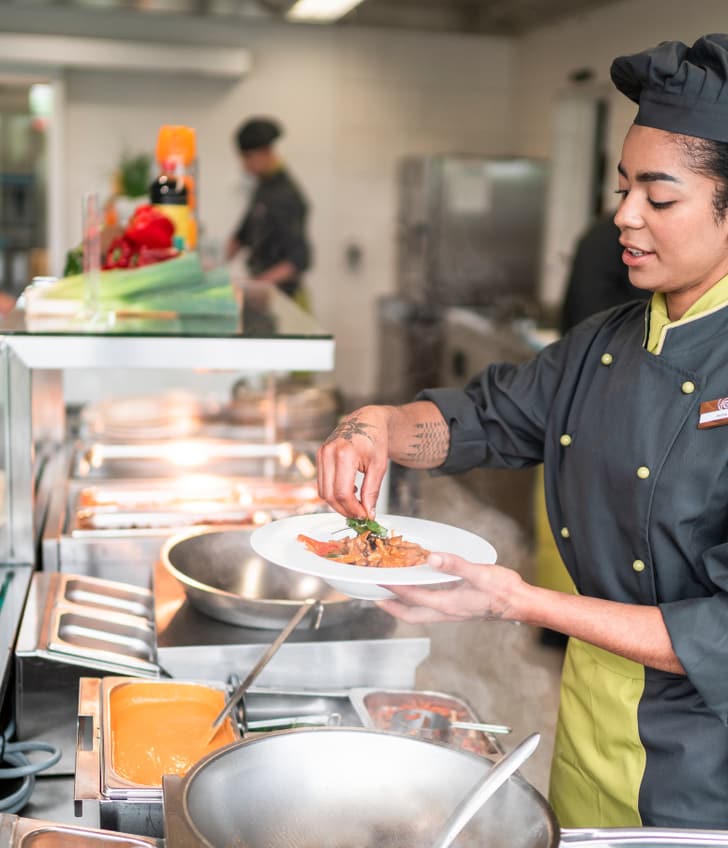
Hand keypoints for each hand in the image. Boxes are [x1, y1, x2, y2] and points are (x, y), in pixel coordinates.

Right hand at [317, 406, 392, 517]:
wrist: (366, 421)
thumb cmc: (375, 439)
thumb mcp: (379, 466)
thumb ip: (371, 491)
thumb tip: (368, 513)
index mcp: (345, 454)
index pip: (343, 492)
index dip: (353, 509)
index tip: (365, 516)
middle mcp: (328, 453)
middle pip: (330, 495)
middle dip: (345, 510)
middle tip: (360, 515)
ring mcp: (321, 454)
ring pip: (323, 491)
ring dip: (338, 504)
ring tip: (356, 505)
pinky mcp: (319, 456)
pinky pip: (322, 483)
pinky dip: (334, 493)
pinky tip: (349, 492)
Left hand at [376, 552, 524, 623]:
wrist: (522, 604)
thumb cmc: (504, 590)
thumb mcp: (479, 573)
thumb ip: (455, 565)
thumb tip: (432, 558)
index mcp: (449, 604)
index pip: (413, 597)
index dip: (394, 589)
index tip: (380, 581)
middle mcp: (448, 612)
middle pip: (412, 615)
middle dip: (393, 608)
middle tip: (377, 599)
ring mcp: (454, 613)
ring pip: (421, 614)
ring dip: (405, 606)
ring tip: (393, 596)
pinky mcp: (460, 610)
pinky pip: (432, 610)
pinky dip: (420, 603)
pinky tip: (423, 592)